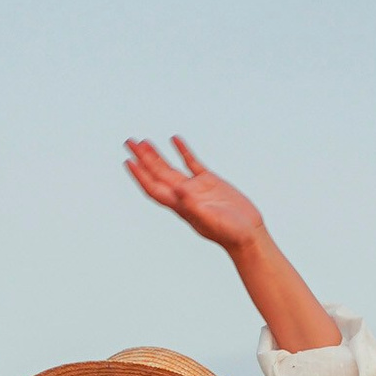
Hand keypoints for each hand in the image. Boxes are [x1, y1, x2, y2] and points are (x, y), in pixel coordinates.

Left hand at [123, 134, 265, 253]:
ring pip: (170, 167)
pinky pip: (191, 163)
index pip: (154, 187)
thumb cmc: (229, 233)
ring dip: (156, 155)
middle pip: (157, 174)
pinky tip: (175, 140)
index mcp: (180, 205)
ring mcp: (196, 187)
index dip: (140, 175)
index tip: (128, 160)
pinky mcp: (210, 181)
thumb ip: (193, 205)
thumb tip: (178, 189)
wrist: (247, 235)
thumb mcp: (210, 220)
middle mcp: (184, 195)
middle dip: (142, 158)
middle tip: (129, 142)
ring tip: (144, 141)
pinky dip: (182, 151)